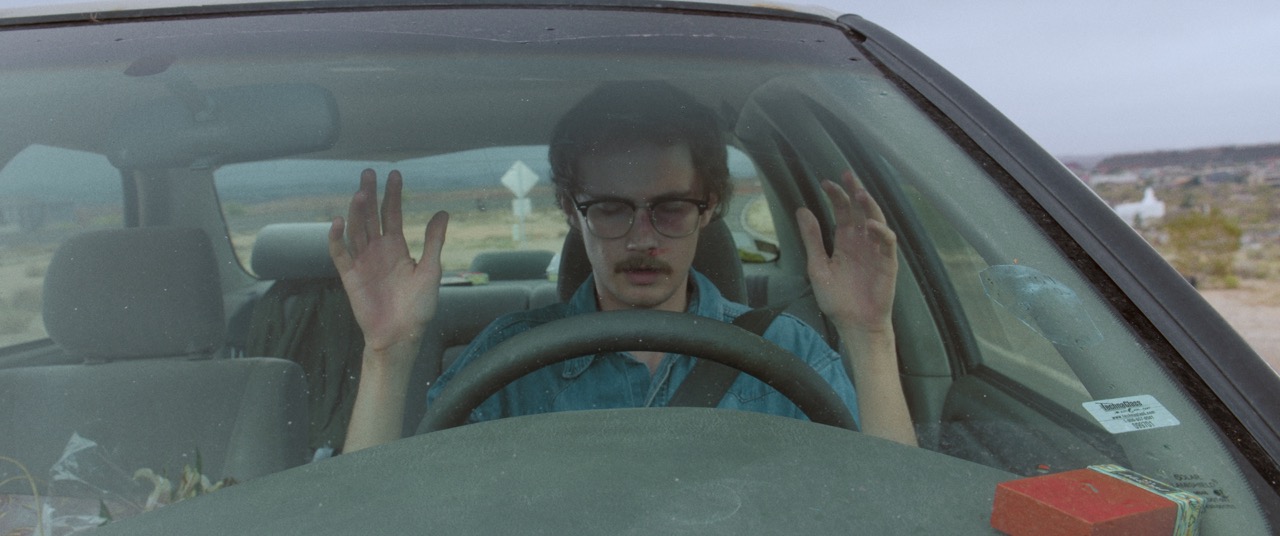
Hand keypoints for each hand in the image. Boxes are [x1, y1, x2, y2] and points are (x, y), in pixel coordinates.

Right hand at [328, 169, 448, 357]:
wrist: (401, 336)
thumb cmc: (418, 308)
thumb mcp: (430, 271)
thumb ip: (433, 242)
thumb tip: (442, 213)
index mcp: (396, 248)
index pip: (392, 215)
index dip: (392, 195)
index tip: (394, 174)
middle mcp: (377, 250)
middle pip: (370, 217)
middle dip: (370, 195)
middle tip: (369, 173)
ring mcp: (363, 262)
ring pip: (356, 230)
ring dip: (356, 212)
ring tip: (360, 193)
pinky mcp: (350, 276)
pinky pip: (340, 254)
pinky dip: (337, 238)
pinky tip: (338, 222)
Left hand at [796, 171, 896, 332]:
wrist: (854, 325)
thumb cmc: (838, 300)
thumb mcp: (818, 266)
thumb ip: (812, 238)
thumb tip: (801, 210)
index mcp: (845, 242)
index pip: (842, 212)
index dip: (836, 196)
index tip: (825, 182)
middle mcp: (862, 242)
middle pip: (860, 210)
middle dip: (854, 191)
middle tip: (847, 174)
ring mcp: (876, 251)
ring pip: (876, 220)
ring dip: (869, 207)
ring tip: (860, 193)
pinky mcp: (887, 264)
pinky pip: (887, 243)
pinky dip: (880, 232)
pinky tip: (869, 225)